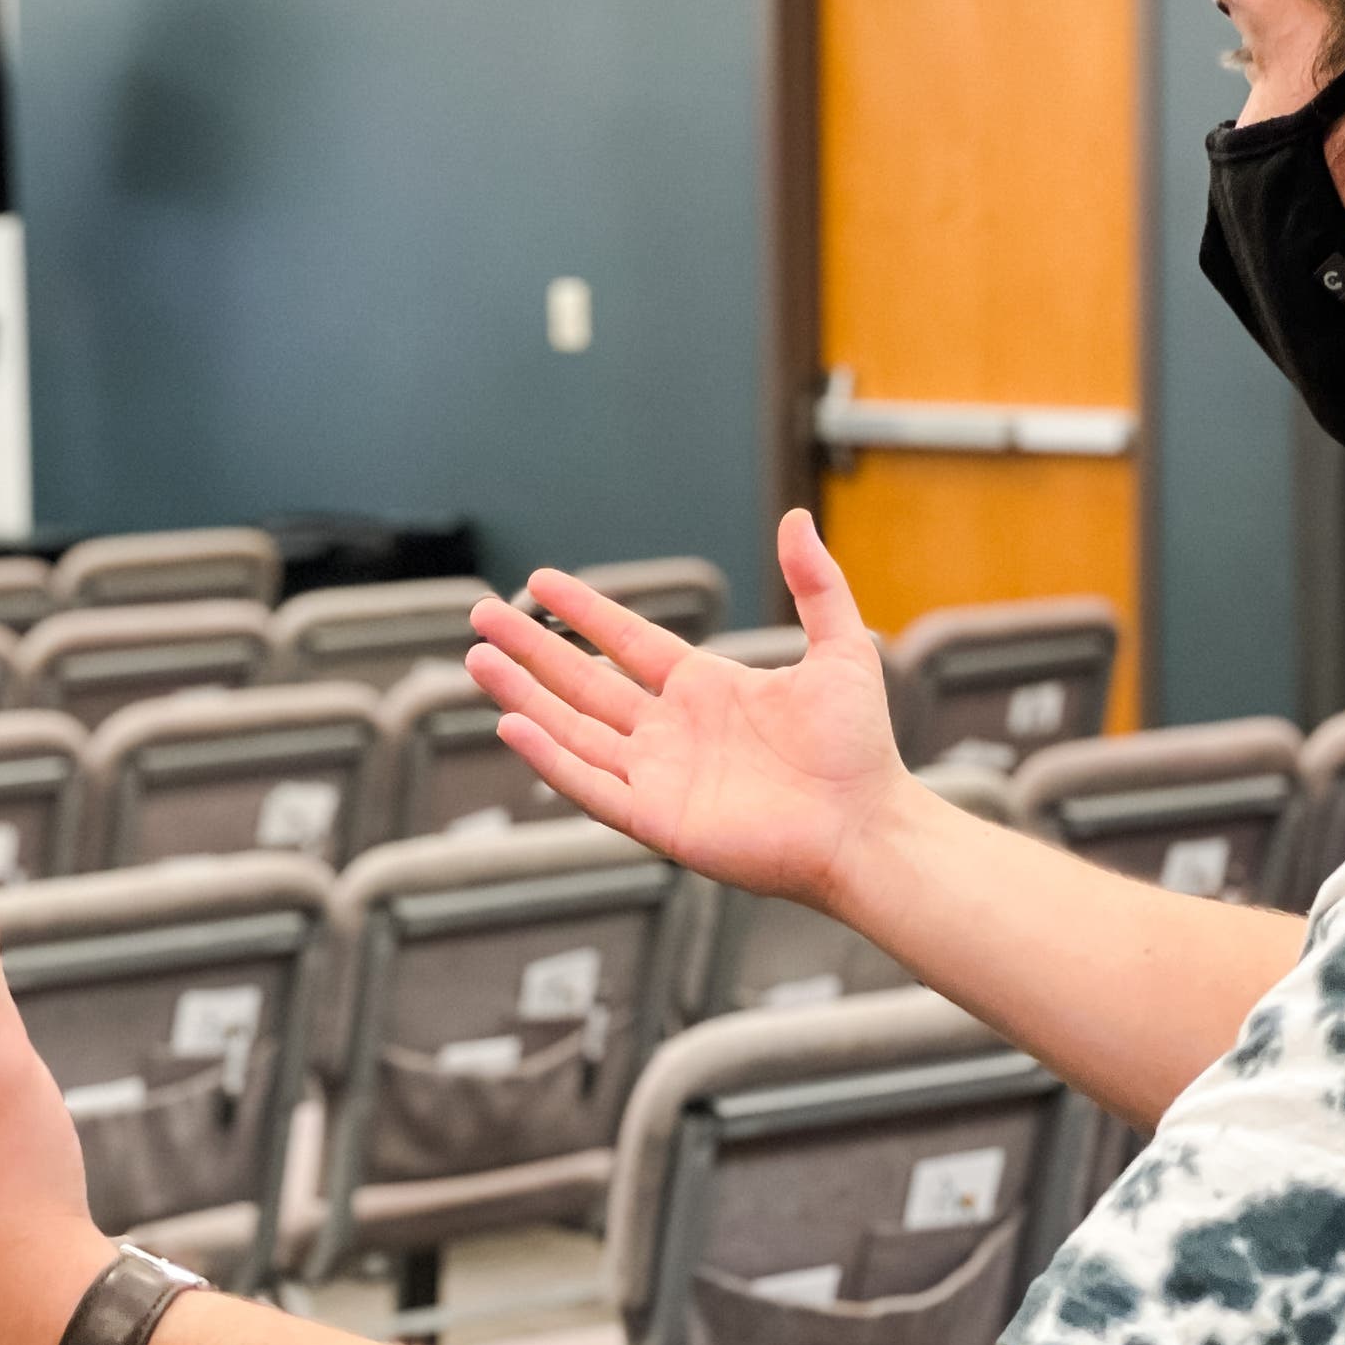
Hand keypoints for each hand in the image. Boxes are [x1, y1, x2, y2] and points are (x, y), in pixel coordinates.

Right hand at [465, 509, 909, 910]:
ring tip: (478, 659)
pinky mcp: (655, 819)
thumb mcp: (840, 650)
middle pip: (582, 681)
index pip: (626, 641)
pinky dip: (549, 757)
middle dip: (530, 649)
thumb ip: (816, 585)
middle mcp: (670, 731)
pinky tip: (513, 725)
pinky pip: (588, 785)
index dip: (583, 611)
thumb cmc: (859, 748)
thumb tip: (796, 518)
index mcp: (704, 689)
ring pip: (572, 729)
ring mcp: (657, 776)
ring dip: (523, 695)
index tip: (539, 581)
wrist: (866, 826)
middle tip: (481, 615)